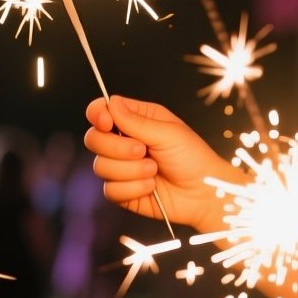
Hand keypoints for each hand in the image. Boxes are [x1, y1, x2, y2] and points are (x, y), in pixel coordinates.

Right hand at [84, 95, 231, 229]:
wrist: (204, 193)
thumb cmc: (193, 158)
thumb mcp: (169, 133)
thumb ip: (137, 121)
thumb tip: (110, 104)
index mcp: (136, 120)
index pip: (101, 111)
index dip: (97, 115)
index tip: (107, 122)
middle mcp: (124, 142)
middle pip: (93, 139)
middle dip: (117, 147)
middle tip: (142, 150)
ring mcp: (121, 167)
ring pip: (100, 166)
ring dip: (130, 170)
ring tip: (154, 170)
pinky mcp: (122, 191)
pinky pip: (110, 189)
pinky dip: (133, 188)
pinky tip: (151, 187)